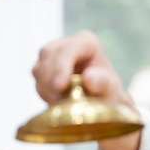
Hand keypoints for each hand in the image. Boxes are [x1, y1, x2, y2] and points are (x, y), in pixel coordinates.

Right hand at [32, 30, 141, 149]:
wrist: (102, 106)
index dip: (61, 65)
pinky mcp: (43, 70)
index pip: (69, 48)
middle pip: (49, 55)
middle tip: (57, 101)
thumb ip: (105, 84)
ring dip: (47, 89)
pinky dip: (45, 93)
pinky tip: (57, 102)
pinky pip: (37, 80)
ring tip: (62, 104)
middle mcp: (67, 45)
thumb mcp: (113, 92)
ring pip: (39, 68)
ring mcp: (52, 57)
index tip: (60, 86)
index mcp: (87, 43)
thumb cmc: (110, 95)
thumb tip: (89, 77)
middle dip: (50, 79)